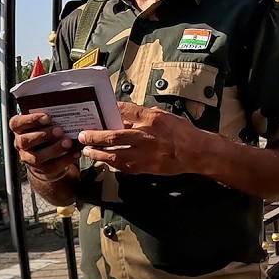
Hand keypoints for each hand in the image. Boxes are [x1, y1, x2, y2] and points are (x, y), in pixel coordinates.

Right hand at [10, 112, 79, 180]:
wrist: (49, 158)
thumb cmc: (48, 135)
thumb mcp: (46, 125)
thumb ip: (50, 120)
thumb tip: (66, 111)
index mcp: (20, 130)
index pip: (16, 123)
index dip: (30, 120)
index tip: (47, 117)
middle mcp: (21, 144)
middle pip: (26, 140)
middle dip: (44, 135)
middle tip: (59, 130)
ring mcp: (30, 158)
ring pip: (37, 156)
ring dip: (54, 148)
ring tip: (68, 142)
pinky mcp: (42, 169)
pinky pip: (53, 166)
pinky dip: (66, 159)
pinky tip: (75, 152)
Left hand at [79, 102, 206, 174]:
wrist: (196, 153)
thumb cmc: (182, 133)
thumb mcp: (164, 116)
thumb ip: (144, 116)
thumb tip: (125, 118)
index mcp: (152, 119)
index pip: (124, 110)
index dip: (109, 111)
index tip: (100, 110)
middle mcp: (146, 136)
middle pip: (113, 135)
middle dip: (94, 136)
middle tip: (82, 136)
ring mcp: (145, 154)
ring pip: (114, 155)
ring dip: (98, 153)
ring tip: (88, 151)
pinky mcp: (145, 167)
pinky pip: (123, 166)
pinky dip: (111, 163)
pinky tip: (105, 161)